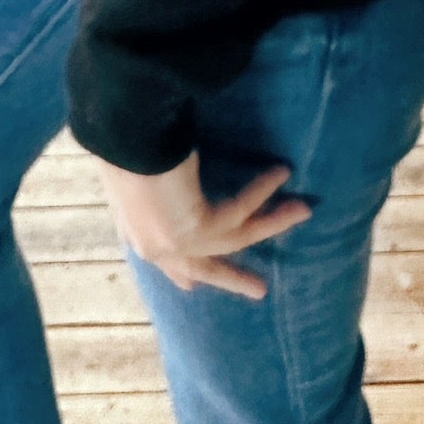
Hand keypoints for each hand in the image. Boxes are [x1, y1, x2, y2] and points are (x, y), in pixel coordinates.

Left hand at [93, 148, 312, 300]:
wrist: (119, 132)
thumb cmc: (123, 136)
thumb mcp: (133, 162)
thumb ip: (151, 177)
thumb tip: (166, 158)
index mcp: (136, 228)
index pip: (162, 260)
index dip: (180, 275)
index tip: (190, 289)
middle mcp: (152, 242)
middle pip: (200, 267)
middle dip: (231, 278)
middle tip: (260, 291)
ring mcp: (173, 242)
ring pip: (233, 239)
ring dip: (272, 223)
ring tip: (304, 210)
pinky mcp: (194, 230)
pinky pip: (240, 212)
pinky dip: (262, 191)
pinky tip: (281, 172)